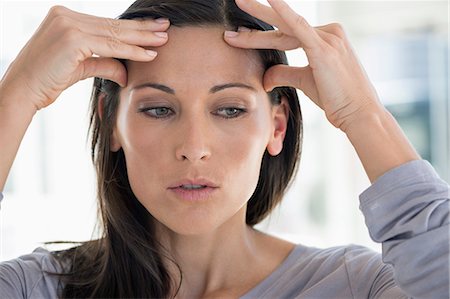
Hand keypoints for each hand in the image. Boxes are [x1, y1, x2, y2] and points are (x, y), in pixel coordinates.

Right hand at [1, 6, 168, 110]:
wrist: (22, 90)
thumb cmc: (47, 80)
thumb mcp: (80, 68)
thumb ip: (103, 64)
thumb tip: (126, 72)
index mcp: (66, 18)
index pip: (107, 24)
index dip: (131, 28)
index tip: (152, 30)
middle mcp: (66, 16)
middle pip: (114, 25)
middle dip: (142, 28)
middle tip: (165, 28)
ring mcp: (68, 24)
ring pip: (115, 34)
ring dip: (142, 38)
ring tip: (163, 40)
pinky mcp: (72, 38)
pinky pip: (110, 46)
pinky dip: (131, 51)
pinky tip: (149, 55)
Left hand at [225, 0, 380, 131]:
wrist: (359, 114)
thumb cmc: (337, 99)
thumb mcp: (305, 81)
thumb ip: (284, 74)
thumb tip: (265, 78)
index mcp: (324, 39)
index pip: (286, 33)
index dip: (261, 34)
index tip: (240, 34)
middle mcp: (327, 33)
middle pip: (283, 25)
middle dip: (257, 17)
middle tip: (237, 3)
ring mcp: (328, 38)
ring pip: (285, 28)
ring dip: (259, 21)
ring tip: (239, 2)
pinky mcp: (324, 49)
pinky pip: (300, 27)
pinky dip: (284, 13)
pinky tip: (270, 0)